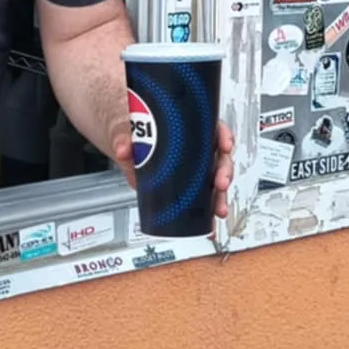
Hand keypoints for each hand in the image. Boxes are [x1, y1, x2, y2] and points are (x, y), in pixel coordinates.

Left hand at [111, 118, 235, 220]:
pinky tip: (211, 220)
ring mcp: (193, 168)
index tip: (225, 145)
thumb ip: (125, 139)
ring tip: (218, 208)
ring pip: (215, 179)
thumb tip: (124, 149)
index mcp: (190, 128)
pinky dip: (208, 209)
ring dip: (220, 195)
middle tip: (220, 183)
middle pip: (219, 157)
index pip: (214, 128)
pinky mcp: (186, 185)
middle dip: (224, 171)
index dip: (224, 136)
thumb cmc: (134, 131)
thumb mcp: (129, 130)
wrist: (126, 144)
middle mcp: (196, 147)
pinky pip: (203, 196)